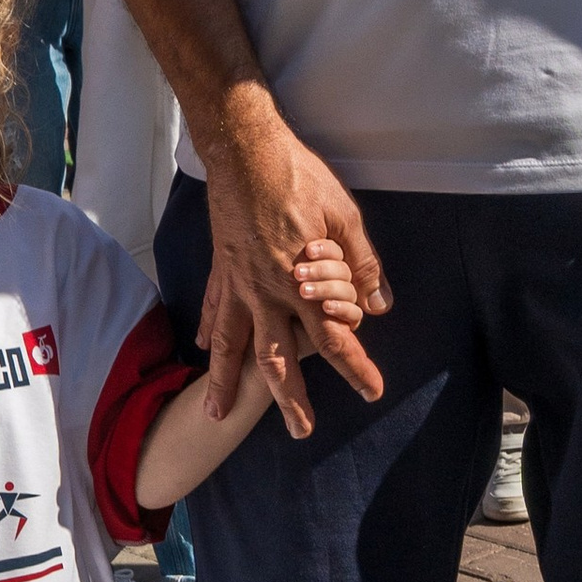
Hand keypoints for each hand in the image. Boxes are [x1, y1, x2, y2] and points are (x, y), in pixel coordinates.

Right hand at [199, 95, 389, 427]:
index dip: (355, 367)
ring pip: (232, 345)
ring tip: (217, 414)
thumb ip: (362, 265)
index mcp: (302, 283)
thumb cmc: (299, 178)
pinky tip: (200, 348)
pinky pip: (212, 307)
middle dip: (292, 399)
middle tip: (302, 431)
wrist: (245, 150)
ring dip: (226, 382)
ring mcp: (238, 283)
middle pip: (279, 359)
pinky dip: (207, 331)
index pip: (334, 338)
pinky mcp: (221, 266)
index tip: (371, 391)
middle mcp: (267, 292)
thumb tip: (380, 305)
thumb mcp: (345, 217)